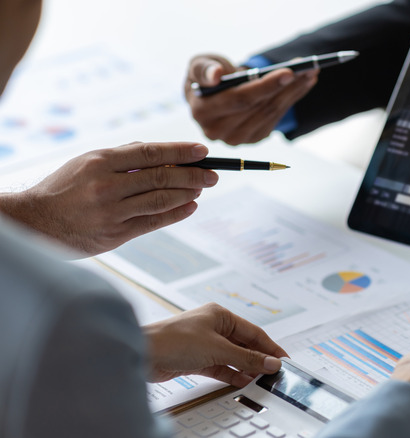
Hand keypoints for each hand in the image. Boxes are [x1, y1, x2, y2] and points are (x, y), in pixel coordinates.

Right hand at [0, 141, 217, 255]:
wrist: (36, 222)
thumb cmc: (66, 188)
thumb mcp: (86, 162)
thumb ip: (122, 157)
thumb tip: (161, 152)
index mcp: (100, 161)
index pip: (150, 153)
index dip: (180, 152)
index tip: (202, 151)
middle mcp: (106, 185)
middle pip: (161, 177)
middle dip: (192, 175)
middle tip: (213, 174)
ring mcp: (111, 211)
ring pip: (160, 200)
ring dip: (187, 194)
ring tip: (203, 189)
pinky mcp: (115, 234)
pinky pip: (153, 222)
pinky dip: (176, 213)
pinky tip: (190, 206)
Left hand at [143, 303, 288, 387]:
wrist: (143, 353)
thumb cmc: (173, 339)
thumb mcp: (217, 348)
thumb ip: (246, 358)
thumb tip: (270, 362)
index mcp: (220, 315)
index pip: (254, 332)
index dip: (270, 347)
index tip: (283, 359)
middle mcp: (213, 327)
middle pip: (244, 345)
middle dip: (259, 359)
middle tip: (274, 372)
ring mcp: (204, 344)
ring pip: (233, 357)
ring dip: (246, 368)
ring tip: (261, 379)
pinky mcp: (195, 359)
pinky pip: (220, 367)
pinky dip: (231, 374)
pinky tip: (242, 381)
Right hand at [186, 54, 317, 144]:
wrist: (214, 91)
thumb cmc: (207, 74)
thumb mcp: (199, 64)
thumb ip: (203, 68)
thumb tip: (216, 75)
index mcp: (202, 111)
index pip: (240, 99)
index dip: (266, 86)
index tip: (289, 72)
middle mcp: (217, 130)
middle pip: (260, 106)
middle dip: (286, 85)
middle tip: (306, 68)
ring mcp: (237, 138)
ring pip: (272, 112)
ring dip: (294, 91)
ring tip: (310, 72)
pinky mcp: (253, 137)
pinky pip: (277, 117)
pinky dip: (291, 98)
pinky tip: (302, 84)